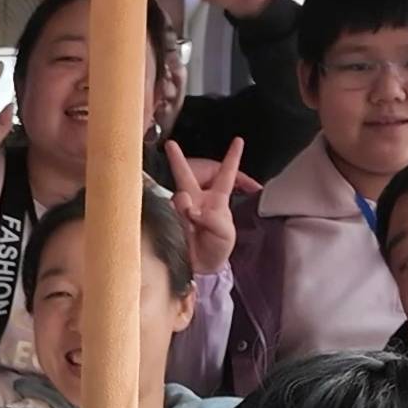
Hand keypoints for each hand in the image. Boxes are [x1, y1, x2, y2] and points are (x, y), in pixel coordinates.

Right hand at [161, 138, 253, 278]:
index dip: (232, 158)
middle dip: (177, 160)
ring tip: (190, 219)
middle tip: (170, 144)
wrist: (201, 267)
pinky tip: (183, 230)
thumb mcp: (226, 233)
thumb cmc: (217, 246)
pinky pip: (169, 216)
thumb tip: (192, 210)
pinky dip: (178, 222)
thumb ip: (213, 219)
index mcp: (217, 200)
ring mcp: (181, 211)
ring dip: (184, 208)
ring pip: (179, 199)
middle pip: (186, 176)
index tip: (238, 140)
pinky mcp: (169, 222)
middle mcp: (197, 200)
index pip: (227, 175)